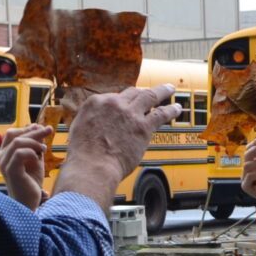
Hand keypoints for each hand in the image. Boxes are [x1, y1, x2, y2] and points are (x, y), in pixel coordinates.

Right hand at [0, 125, 52, 209]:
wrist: (29, 201)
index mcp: (6, 154)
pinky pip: (20, 153)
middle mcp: (2, 157)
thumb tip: (38, 128)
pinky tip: (38, 157)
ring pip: (17, 142)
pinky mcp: (11, 170)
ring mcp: (5, 164)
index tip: (42, 128)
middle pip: (14, 134)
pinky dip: (31, 151)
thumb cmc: (30, 182)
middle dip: (34, 131)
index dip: (27, 129)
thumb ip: (35, 145)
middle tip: (49, 130)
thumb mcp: (35, 159)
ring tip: (44, 149)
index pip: (12, 134)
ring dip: (34, 142)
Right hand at [52, 85, 178, 208]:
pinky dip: (170, 110)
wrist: (92, 166)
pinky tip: (177, 108)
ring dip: (162, 91)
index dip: (122, 103)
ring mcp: (130, 113)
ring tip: (170, 89)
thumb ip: (91, 121)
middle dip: (142, 92)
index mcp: (95, 102)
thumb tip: (98, 124)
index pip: (113, 97)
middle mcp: (113, 103)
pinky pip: (161, 114)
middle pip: (132, 93)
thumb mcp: (78, 130)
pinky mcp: (143, 126)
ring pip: (150, 96)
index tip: (126, 108)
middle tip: (150, 93)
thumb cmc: (83, 155)